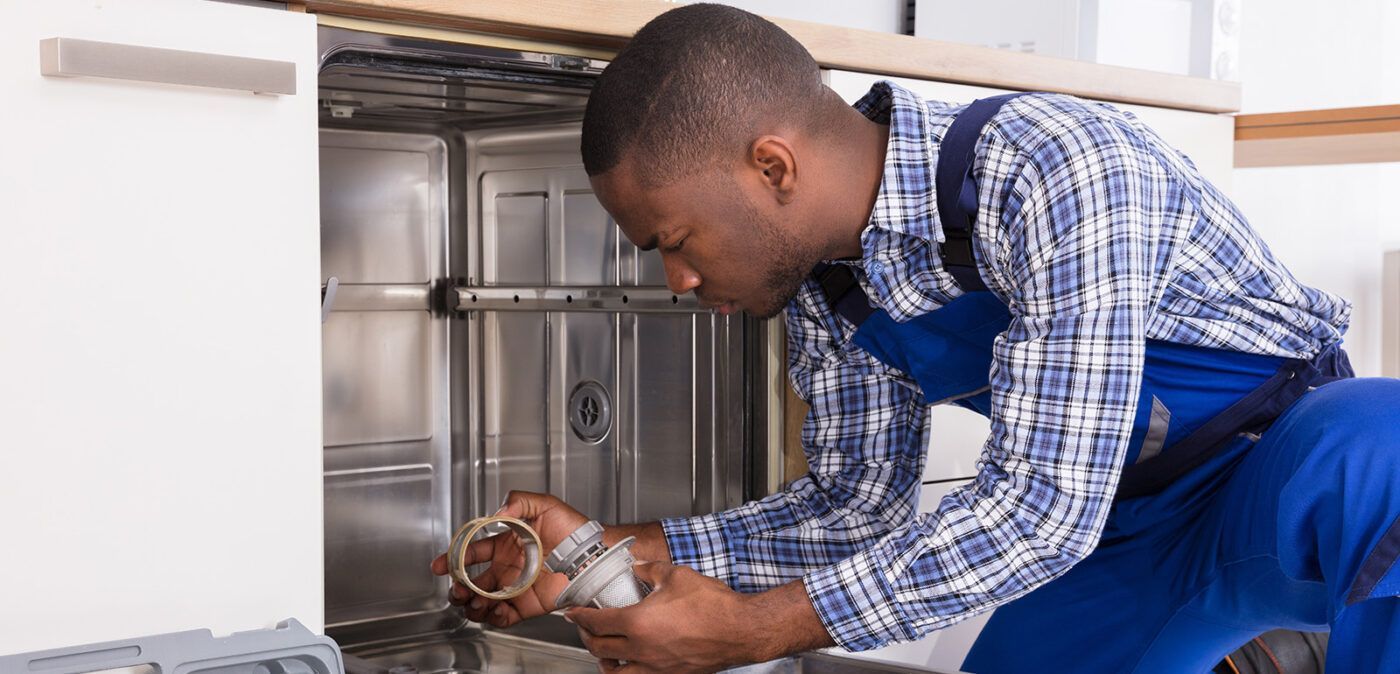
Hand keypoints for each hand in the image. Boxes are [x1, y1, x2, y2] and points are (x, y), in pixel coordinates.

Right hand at [431, 490, 588, 626]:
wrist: (591, 554)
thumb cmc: (572, 528)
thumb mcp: (544, 504)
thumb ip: (518, 502)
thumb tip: (497, 513)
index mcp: (504, 544)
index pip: (472, 553)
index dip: (453, 559)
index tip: (441, 564)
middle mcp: (506, 568)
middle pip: (470, 583)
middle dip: (458, 589)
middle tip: (458, 590)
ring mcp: (514, 588)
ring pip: (481, 603)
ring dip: (472, 605)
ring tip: (476, 602)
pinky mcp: (526, 606)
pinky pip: (503, 617)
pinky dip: (494, 618)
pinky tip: (494, 610)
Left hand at [565, 562, 763, 672]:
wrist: (740, 630)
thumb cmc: (713, 606)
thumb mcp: (677, 575)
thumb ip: (651, 570)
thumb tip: (639, 567)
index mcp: (639, 623)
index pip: (597, 622)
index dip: (580, 617)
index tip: (573, 613)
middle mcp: (642, 649)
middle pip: (600, 649)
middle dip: (587, 637)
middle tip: (585, 628)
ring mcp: (656, 667)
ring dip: (604, 663)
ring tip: (603, 655)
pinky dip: (629, 673)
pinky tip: (633, 665)